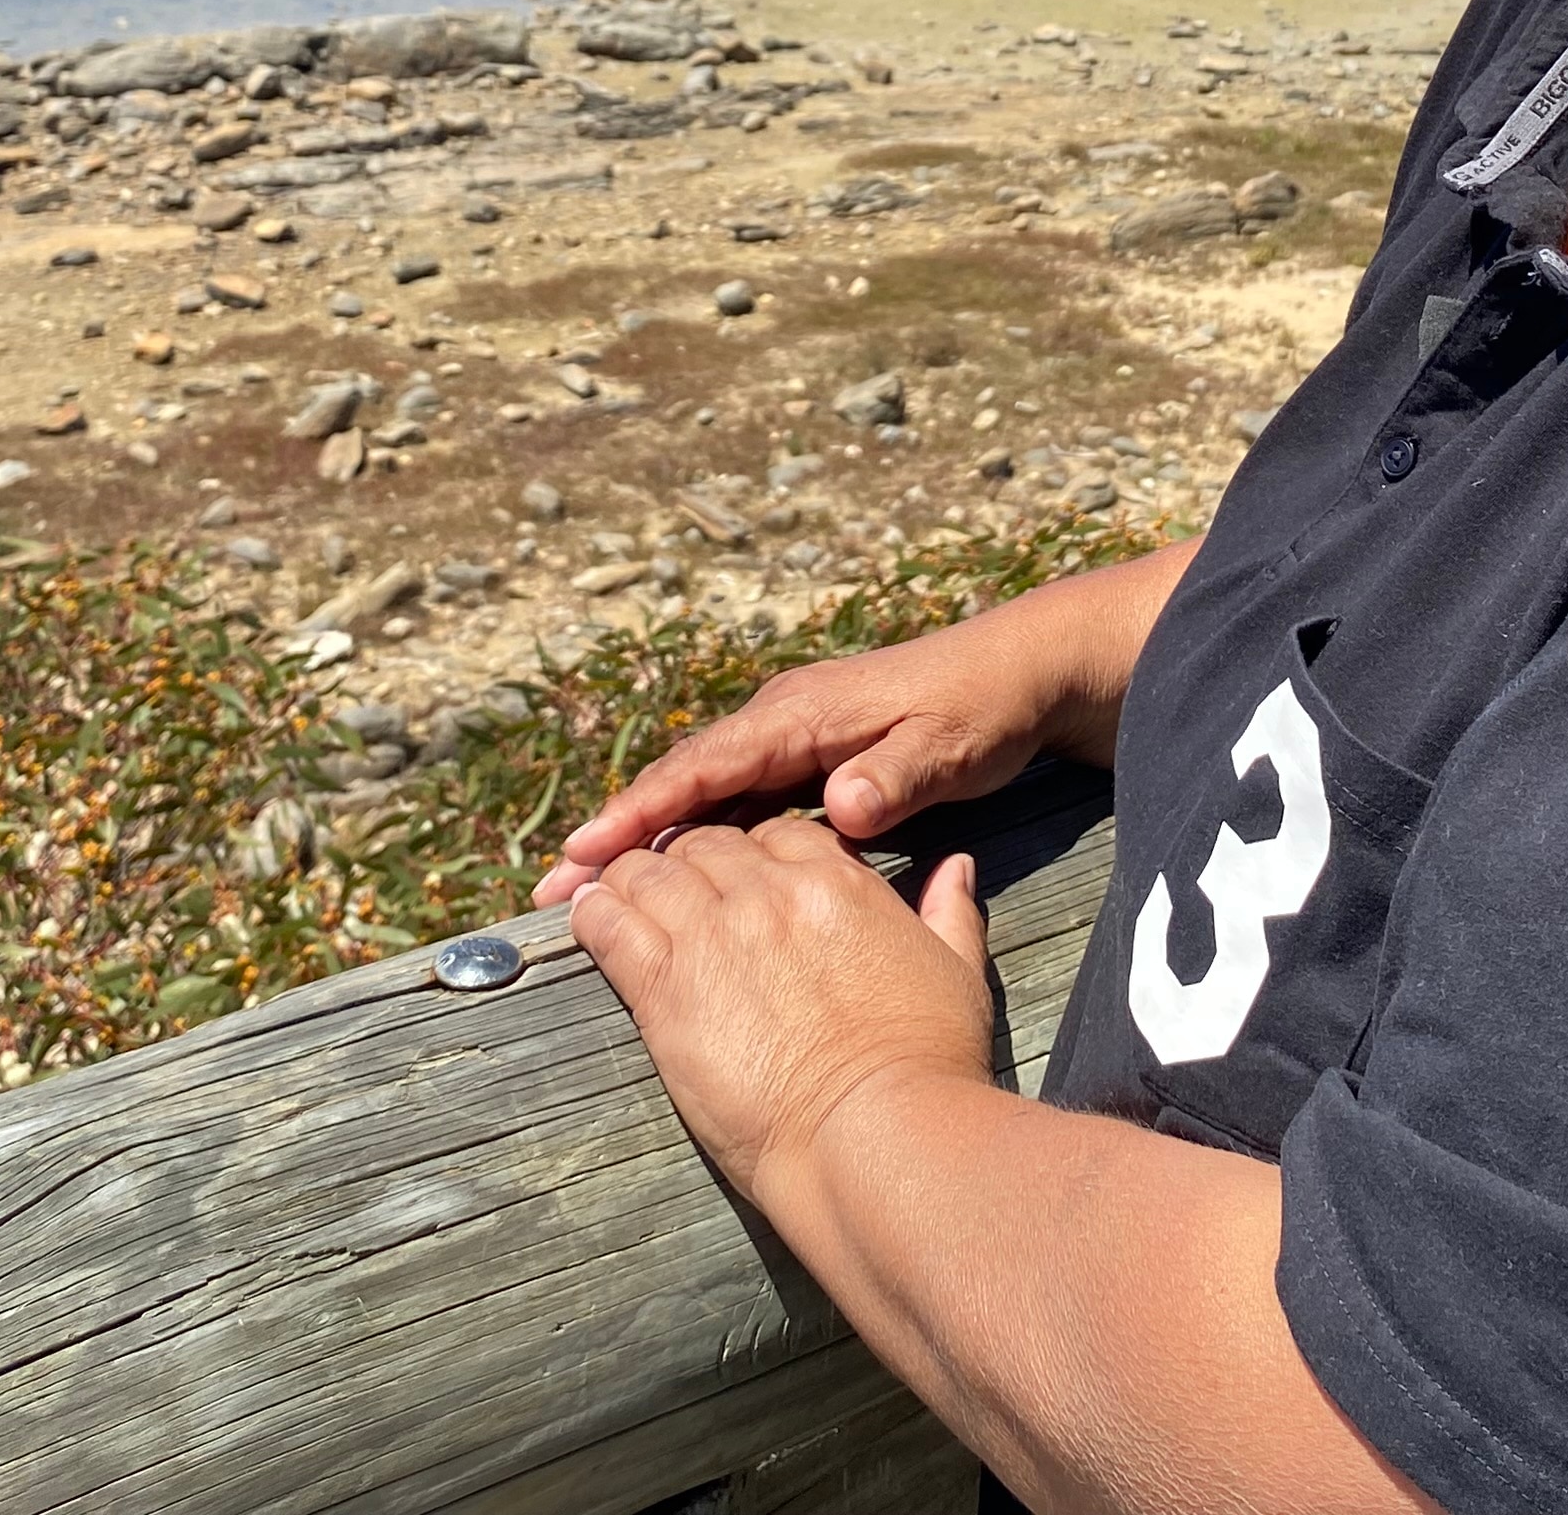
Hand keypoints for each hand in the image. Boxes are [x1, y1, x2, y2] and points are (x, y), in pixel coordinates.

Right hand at [531, 544, 1184, 906]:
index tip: (587, 853)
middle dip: (616, 833)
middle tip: (549, 890)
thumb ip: (896, 776)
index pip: (706, 768)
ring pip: (699, 793)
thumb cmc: (981, 710)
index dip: (643, 813)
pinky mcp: (804, 758)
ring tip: (580, 894)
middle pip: (681, 781)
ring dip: (643, 839)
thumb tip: (841, 806)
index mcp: (802, 714)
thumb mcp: (948, 744)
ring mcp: (788, 738)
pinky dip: (688, 834)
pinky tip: (662, 877)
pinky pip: (728, 800)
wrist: (1018, 672)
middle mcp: (780, 719)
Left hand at [568, 818, 996, 1202]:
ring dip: (627, 875)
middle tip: (662, 875)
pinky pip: (610, 926)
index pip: (776, 835)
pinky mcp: (664, 990)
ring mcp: (711, 936)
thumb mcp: (957, 972)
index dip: (750, 848)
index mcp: (837, 882)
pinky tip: (580, 911)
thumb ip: (948, 911)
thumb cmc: (928, 1064)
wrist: (877, 1134)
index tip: (734, 869)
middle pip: (705, 845)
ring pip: (648, 873)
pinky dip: (591, 912)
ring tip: (606, 885)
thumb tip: (955, 866)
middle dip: (684, 855)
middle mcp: (769, 894)